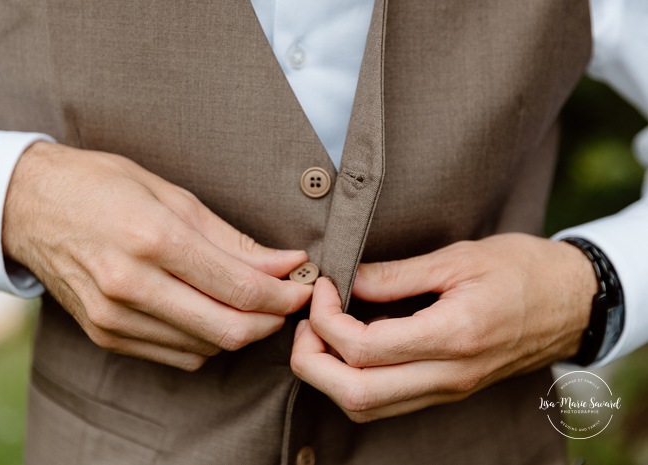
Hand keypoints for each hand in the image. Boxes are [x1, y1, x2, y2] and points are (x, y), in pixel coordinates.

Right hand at [3, 142, 311, 370]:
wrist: (28, 206)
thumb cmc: (103, 186)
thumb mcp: (172, 195)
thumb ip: (232, 238)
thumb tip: (285, 262)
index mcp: (153, 240)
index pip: (240, 287)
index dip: (284, 293)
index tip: (304, 285)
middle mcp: (131, 286)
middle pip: (228, 330)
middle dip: (272, 320)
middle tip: (287, 299)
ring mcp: (114, 317)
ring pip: (206, 348)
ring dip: (242, 330)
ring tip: (253, 302)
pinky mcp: (105, 334)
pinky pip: (177, 355)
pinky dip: (207, 341)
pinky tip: (212, 313)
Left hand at [291, 233, 596, 421]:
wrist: (571, 303)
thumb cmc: (521, 270)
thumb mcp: (458, 258)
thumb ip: (396, 274)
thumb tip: (345, 279)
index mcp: (454, 335)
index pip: (365, 348)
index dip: (326, 319)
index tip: (323, 287)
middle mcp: (449, 374)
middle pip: (356, 393)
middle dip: (312, 361)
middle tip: (305, 322)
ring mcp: (448, 389)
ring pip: (366, 407)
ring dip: (328, 377)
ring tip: (319, 335)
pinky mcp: (447, 391)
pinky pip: (386, 404)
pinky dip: (353, 383)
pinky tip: (346, 350)